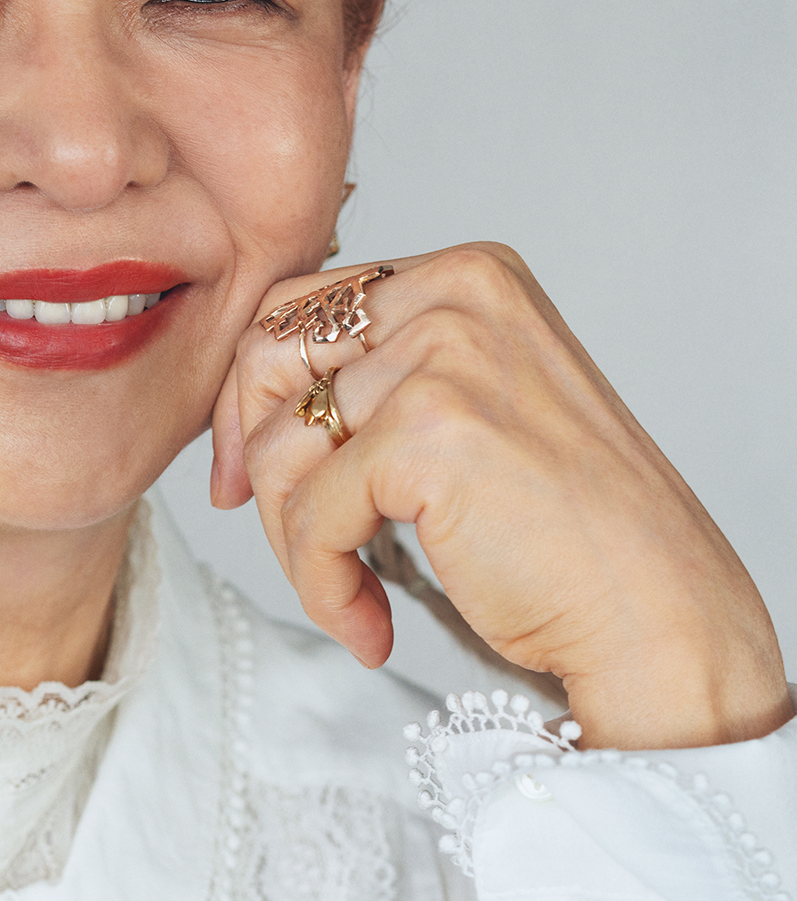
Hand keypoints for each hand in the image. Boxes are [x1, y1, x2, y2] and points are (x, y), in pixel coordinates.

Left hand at [210, 243, 792, 751]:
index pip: (298, 305)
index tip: (248, 474)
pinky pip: (310, 517)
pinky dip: (323, 585)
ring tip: (348, 598)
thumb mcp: (470, 412)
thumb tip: (246, 410)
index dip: (252, 396)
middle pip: (270, 357)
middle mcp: (457, 296)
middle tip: (281, 537)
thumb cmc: (564, 533)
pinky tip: (368, 625)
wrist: (655, 613)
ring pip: (282, 447)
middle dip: (255, 459)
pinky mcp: (428, 434)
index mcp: (469, 275)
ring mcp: (445, 358)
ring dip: (296, 542)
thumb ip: (378, 381)